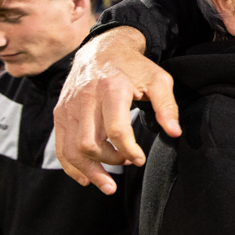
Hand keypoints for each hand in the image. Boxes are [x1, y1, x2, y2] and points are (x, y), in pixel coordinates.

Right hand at [54, 27, 180, 194]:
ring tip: (107, 185)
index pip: (116, 129)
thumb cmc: (133, 67)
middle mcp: (86, 98)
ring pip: (72, 149)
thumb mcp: (158, 79)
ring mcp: (69, 107)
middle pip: (89, 144)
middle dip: (109, 163)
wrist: (101, 49)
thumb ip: (167, 106)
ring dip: (89, 171)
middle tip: (128, 164)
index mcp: (112, 88)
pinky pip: (60, 146)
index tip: (139, 159)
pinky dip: (71, 167)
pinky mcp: (60, 113)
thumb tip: (174, 133)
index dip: (129, 150)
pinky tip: (86, 178)